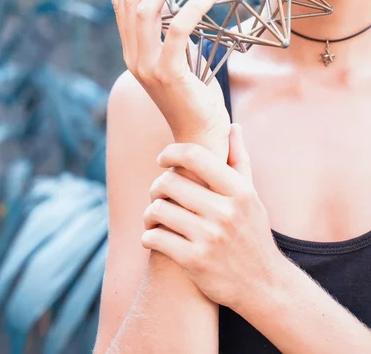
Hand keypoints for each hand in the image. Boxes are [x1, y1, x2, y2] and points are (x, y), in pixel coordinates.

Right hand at [103, 0, 230, 159]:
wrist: (198, 137)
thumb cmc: (194, 97)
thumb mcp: (179, 61)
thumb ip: (172, 37)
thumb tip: (179, 6)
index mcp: (133, 52)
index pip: (120, 7)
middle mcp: (133, 56)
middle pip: (132, 2)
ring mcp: (146, 66)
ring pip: (148, 11)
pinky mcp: (167, 74)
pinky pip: (177, 31)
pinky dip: (193, 7)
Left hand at [141, 124, 282, 314]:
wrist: (264, 286)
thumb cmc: (252, 233)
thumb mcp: (251, 196)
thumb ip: (239, 159)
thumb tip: (232, 126)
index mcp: (239, 191)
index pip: (195, 156)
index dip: (171, 152)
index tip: (162, 159)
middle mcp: (225, 211)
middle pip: (169, 182)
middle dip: (157, 186)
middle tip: (158, 193)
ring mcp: (209, 237)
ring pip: (158, 209)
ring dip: (149, 213)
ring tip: (153, 216)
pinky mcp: (194, 261)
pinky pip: (155, 237)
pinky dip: (148, 236)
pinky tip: (153, 236)